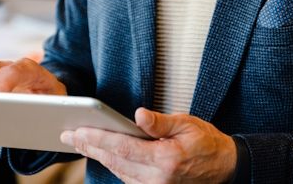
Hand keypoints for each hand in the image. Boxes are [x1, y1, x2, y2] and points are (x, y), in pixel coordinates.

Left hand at [60, 108, 236, 183]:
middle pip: (114, 161)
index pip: (122, 148)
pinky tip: (101, 153)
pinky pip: (126, 177)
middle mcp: (156, 179)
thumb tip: (138, 114)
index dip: (97, 138)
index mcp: (165, 160)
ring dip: (97, 155)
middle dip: (89, 146)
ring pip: (117, 171)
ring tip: (79, 141)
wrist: (224, 168)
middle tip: (67, 134)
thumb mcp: (188, 124)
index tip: (77, 130)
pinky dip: (112, 164)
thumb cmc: (207, 142)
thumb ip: (161, 122)